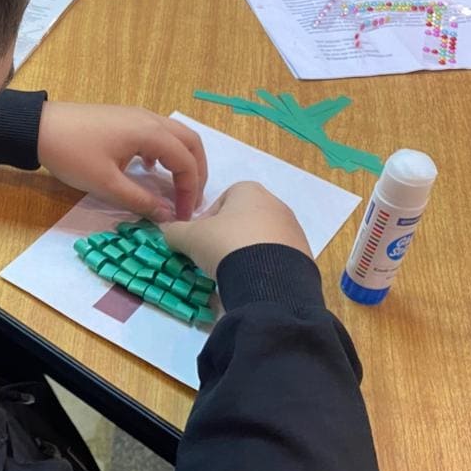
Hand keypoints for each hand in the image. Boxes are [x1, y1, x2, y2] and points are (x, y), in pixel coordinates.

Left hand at [36, 102, 206, 220]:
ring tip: (178, 188)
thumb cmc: (72, 155)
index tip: (184, 216)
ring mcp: (137, 115)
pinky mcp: (124, 118)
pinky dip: (164, 152)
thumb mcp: (107, 184)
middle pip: (189, 143)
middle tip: (192, 200)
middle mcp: (150, 119)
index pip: (186, 162)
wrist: (38, 127)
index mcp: (150, 133)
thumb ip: (141, 200)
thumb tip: (168, 215)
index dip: (190, 191)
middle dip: (196, 172)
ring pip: (174, 136)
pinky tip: (150, 169)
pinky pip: (156, 133)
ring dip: (182, 160)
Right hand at [158, 181, 307, 276]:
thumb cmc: (225, 244)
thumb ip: (174, 231)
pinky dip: (263, 265)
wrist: (268, 277)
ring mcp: (293, 229)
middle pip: (243, 218)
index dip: (206, 220)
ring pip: (260, 238)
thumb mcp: (189, 237)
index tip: (199, 240)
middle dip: (227, 236)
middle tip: (214, 257)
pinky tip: (252, 279)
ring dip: (246, 251)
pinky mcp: (303, 253)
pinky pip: (276, 256)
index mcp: (249, 190)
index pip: (222, 200)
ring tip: (233, 271)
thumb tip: (167, 231)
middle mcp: (275, 203)